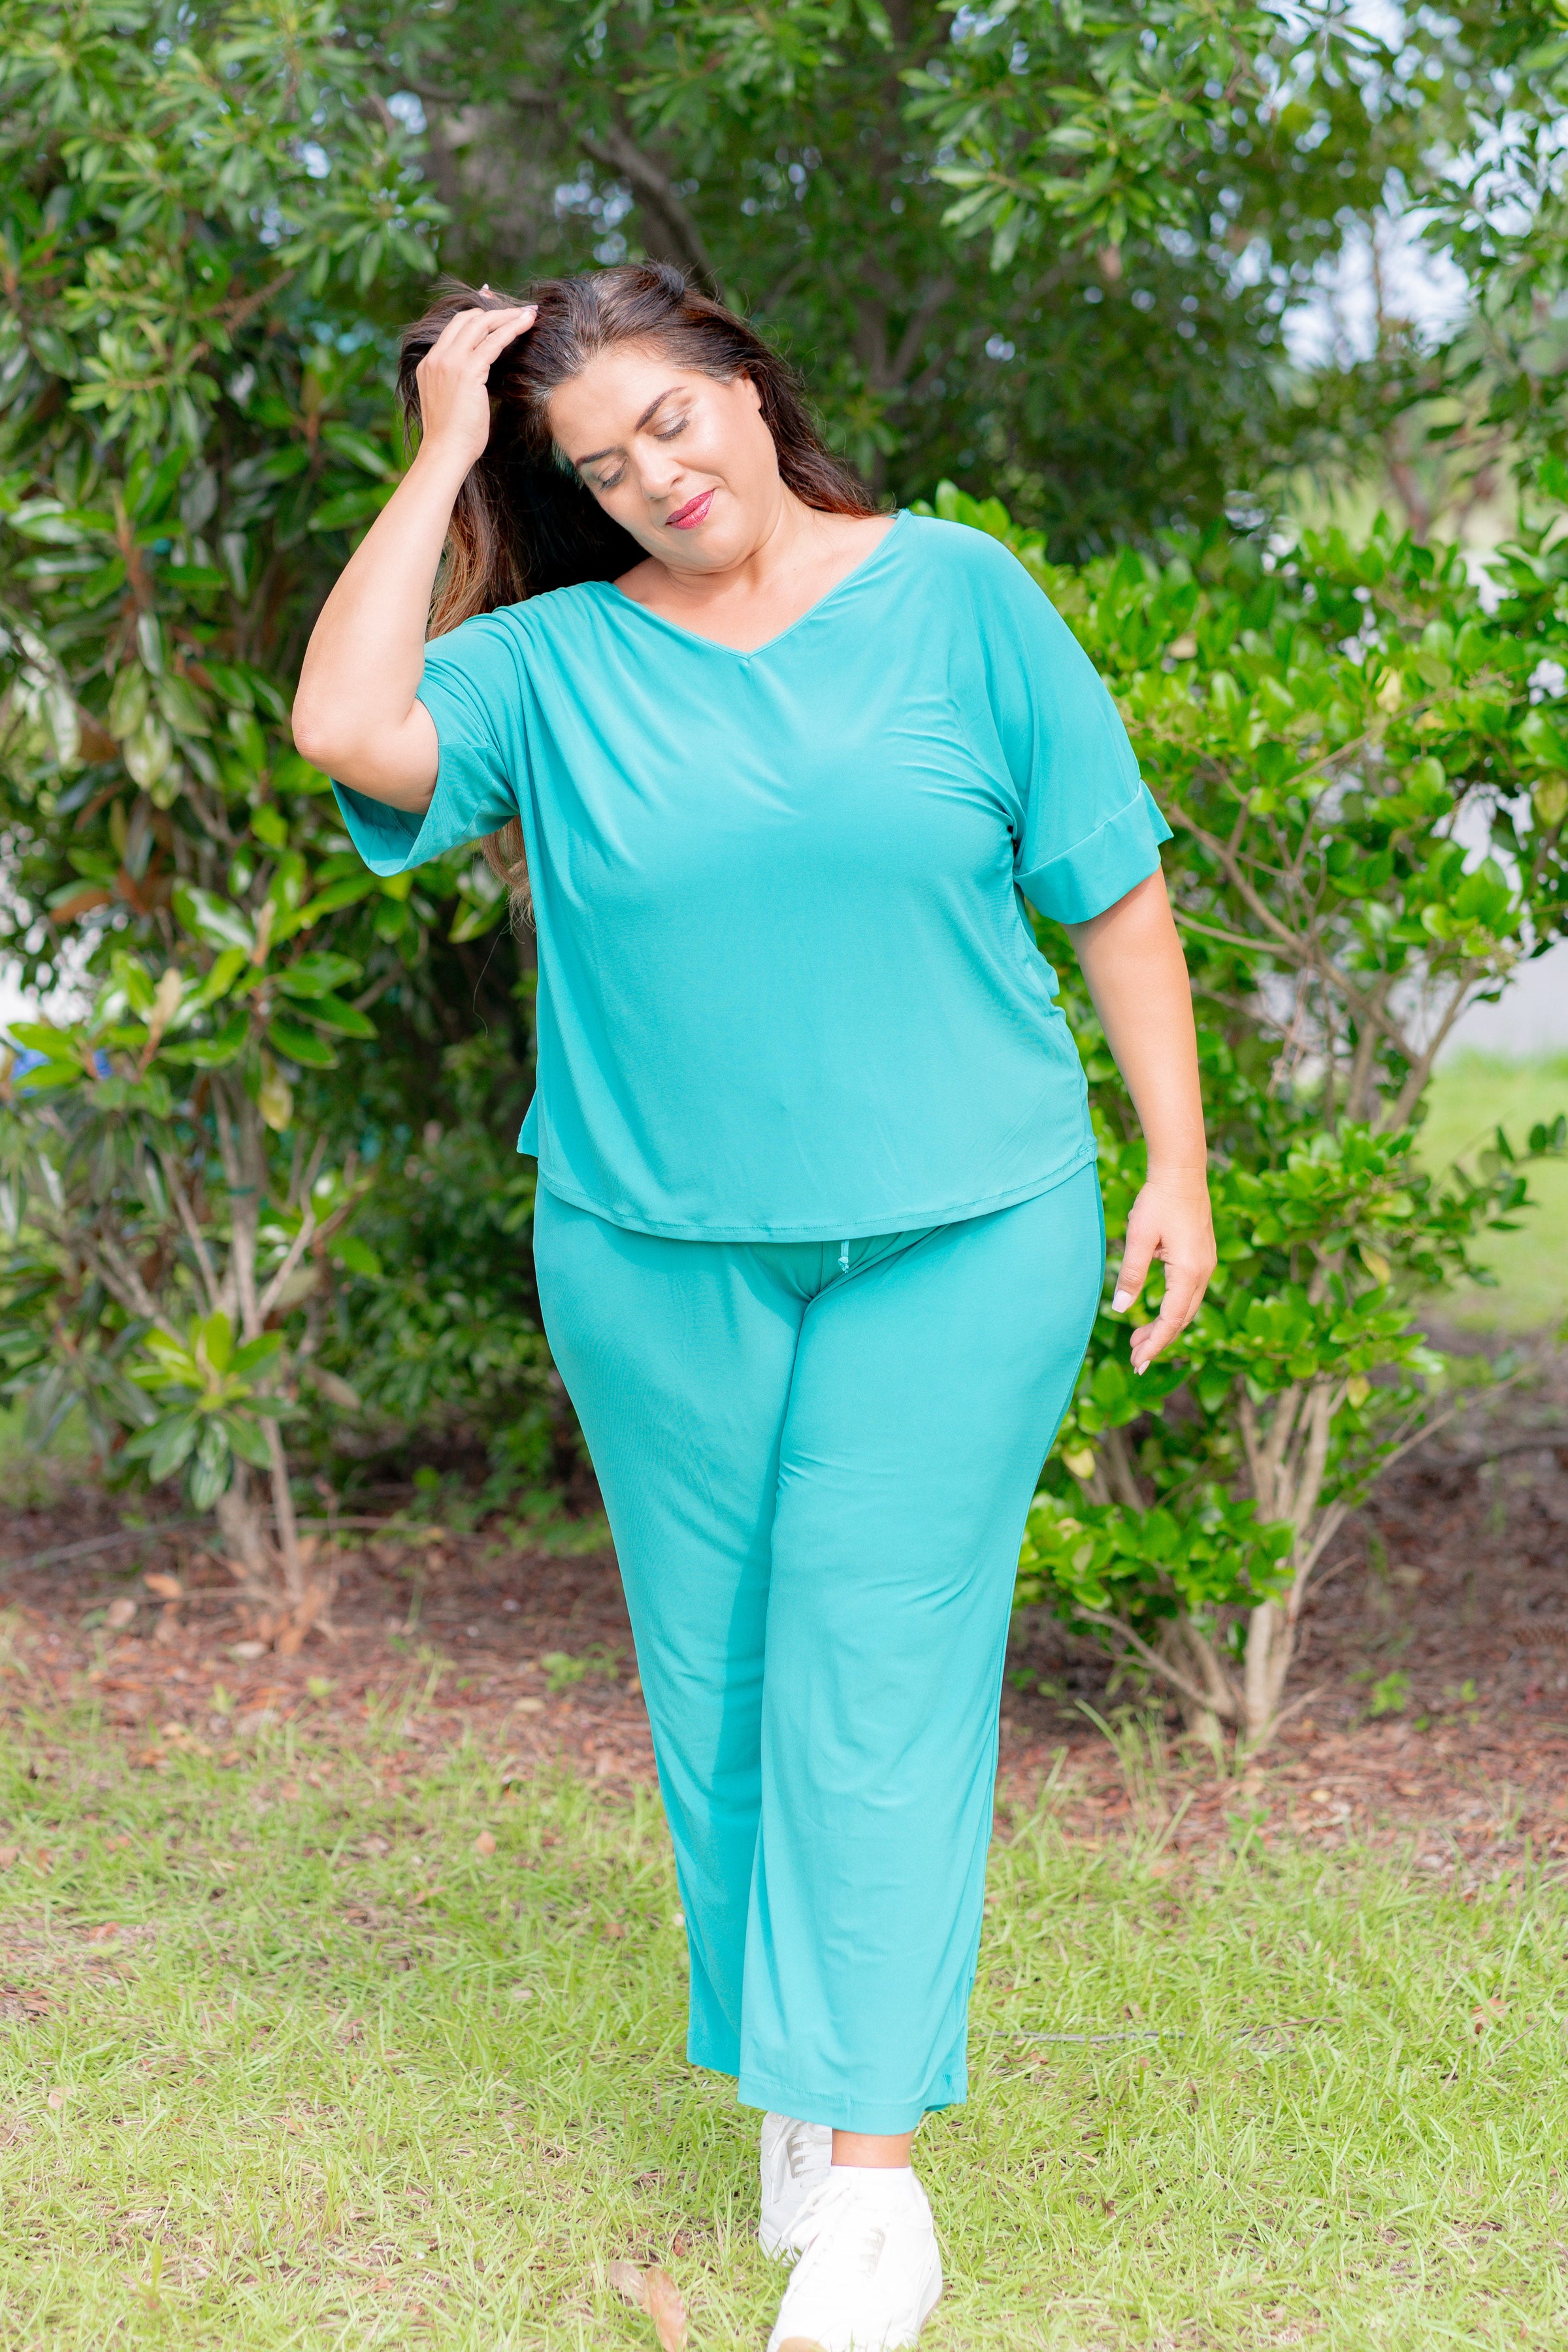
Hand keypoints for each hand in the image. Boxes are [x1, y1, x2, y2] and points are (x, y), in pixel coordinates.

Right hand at [413, 300, 536, 473]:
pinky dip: (511, 329)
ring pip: (481, 324)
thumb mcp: (452, 401)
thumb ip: (459, 382)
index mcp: (429, 363)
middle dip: (495, 311)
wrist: (446, 451)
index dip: (478, 317)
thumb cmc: (453, 436)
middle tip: (518, 312)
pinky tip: (526, 324)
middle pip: (467, 318)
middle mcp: (436, 357)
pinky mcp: (467, 370)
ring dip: (507, 316)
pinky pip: (493, 341)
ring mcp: (449, 362)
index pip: (454, 328)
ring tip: (529, 314)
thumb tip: (479, 377)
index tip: (499, 315)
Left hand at [1110, 1167, 1216, 1373]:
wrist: (1182, 1172)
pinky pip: (1189, 1294)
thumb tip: (1119, 1309)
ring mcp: (1206, 1265)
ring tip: (1138, 1339)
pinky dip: (1173, 1309)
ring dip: (1165, 1325)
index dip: (1155, 1344)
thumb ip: (1131, 1275)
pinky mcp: (1203, 1257)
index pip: (1171, 1320)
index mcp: (1188, 1271)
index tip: (1137, 1362)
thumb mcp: (1139, 1238)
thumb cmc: (1158, 1201)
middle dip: (1159, 1340)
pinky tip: (1156, 1311)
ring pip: (1186, 1307)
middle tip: (1134, 1358)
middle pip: (1182, 1319)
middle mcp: (1203, 1273)